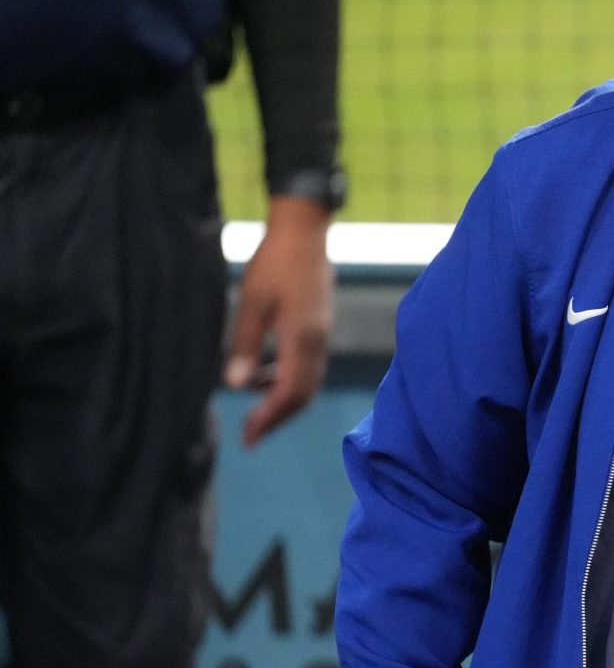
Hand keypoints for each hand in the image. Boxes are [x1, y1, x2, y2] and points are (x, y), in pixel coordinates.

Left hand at [226, 196, 333, 445]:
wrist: (305, 230)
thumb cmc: (275, 261)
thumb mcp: (252, 301)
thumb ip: (246, 344)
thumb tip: (237, 385)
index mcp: (302, 339)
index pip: (290, 392)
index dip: (269, 418)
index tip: (249, 437)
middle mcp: (317, 342)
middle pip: (303, 394)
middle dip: (278, 417)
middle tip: (251, 434)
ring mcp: (322, 334)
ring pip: (308, 381)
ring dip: (282, 399)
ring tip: (253, 406)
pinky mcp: (319, 326)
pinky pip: (308, 365)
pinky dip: (288, 379)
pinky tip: (264, 374)